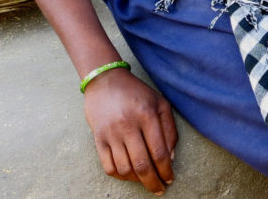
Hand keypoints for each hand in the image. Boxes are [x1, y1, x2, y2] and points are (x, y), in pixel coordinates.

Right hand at [83, 68, 177, 194]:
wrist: (105, 80)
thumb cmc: (137, 93)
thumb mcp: (160, 103)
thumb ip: (169, 129)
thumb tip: (170, 158)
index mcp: (147, 115)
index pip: (159, 152)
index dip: (166, 170)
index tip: (170, 178)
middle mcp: (128, 125)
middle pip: (142, 164)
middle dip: (153, 182)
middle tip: (159, 188)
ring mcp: (111, 133)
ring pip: (125, 169)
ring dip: (137, 181)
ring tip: (145, 180)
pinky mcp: (98, 138)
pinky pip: (108, 166)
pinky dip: (119, 176)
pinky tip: (128, 175)